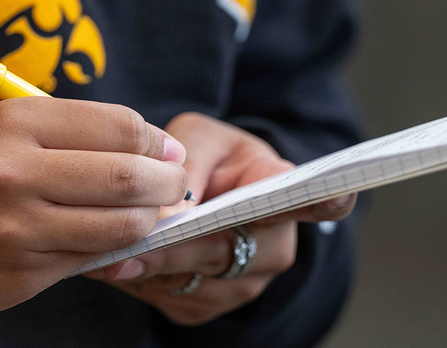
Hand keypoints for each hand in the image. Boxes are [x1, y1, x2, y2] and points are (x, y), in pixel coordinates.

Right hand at [0, 98, 188, 318]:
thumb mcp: (4, 127)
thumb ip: (74, 131)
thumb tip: (155, 146)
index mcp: (14, 123)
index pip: (117, 125)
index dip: (154, 139)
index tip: (164, 149)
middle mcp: (15, 173)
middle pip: (128, 176)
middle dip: (167, 182)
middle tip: (174, 184)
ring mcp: (19, 228)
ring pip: (120, 225)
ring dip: (151, 220)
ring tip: (152, 213)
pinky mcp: (23, 272)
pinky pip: (93, 258)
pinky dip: (116, 246)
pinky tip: (115, 236)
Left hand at [85, 112, 355, 325]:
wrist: (201, 193)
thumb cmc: (207, 156)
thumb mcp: (197, 137)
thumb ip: (184, 161)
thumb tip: (167, 211)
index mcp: (282, 192)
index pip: (316, 199)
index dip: (326, 200)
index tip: (337, 194)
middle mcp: (274, 247)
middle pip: (223, 253)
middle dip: (173, 249)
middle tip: (128, 247)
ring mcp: (241, 287)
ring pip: (186, 283)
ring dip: (144, 267)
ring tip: (109, 246)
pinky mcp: (202, 309)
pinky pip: (162, 299)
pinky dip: (135, 280)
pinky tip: (118, 258)